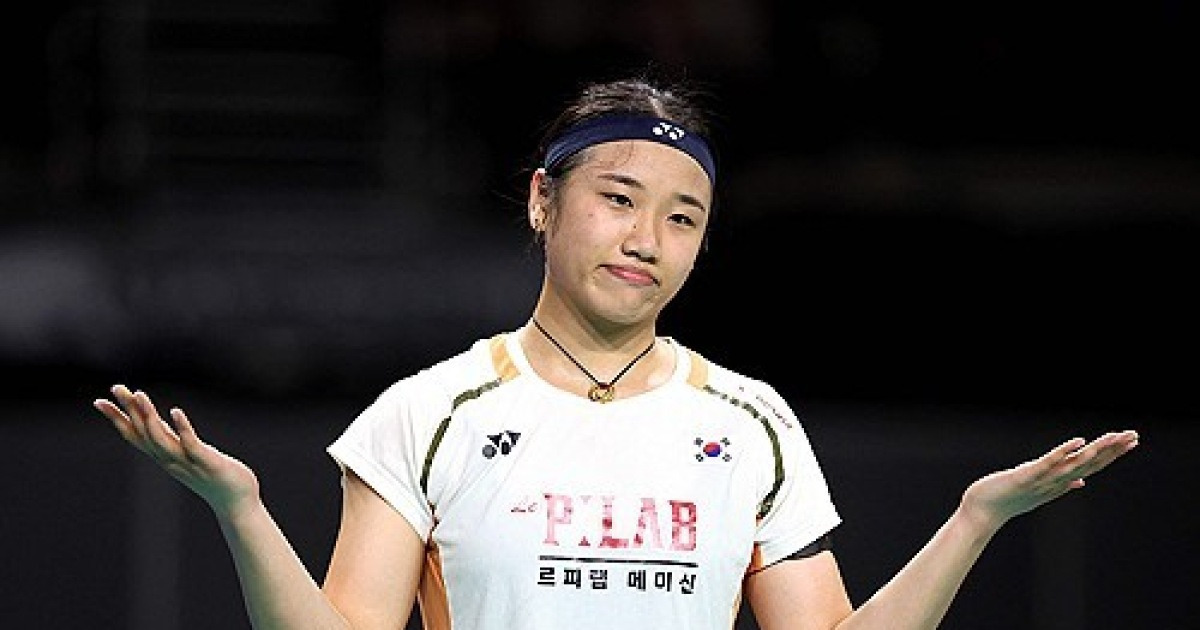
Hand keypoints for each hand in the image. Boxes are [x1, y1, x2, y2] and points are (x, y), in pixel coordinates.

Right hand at [93, 384, 260, 518]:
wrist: (236, 503)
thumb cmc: (214, 477)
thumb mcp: (187, 455)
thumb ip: (173, 442)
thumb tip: (159, 425)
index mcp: (165, 457)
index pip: (135, 436)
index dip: (117, 419)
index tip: (98, 401)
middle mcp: (171, 460)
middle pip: (143, 433)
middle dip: (128, 410)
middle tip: (115, 387)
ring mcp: (188, 462)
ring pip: (161, 439)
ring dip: (149, 416)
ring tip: (140, 395)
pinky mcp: (208, 463)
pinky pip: (191, 445)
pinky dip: (182, 428)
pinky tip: (175, 411)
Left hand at [959, 430, 1139, 531]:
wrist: (984, 510)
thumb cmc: (1010, 498)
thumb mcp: (1040, 490)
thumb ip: (1062, 484)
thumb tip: (1081, 482)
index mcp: (1060, 482)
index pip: (1092, 466)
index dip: (1113, 454)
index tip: (1131, 441)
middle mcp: (1056, 481)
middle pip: (1090, 464)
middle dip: (1113, 450)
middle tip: (1134, 436)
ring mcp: (1042, 479)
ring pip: (1074, 464)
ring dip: (1095, 451)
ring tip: (1113, 437)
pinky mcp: (1026, 476)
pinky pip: (1048, 463)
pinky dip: (1063, 452)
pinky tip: (1078, 441)